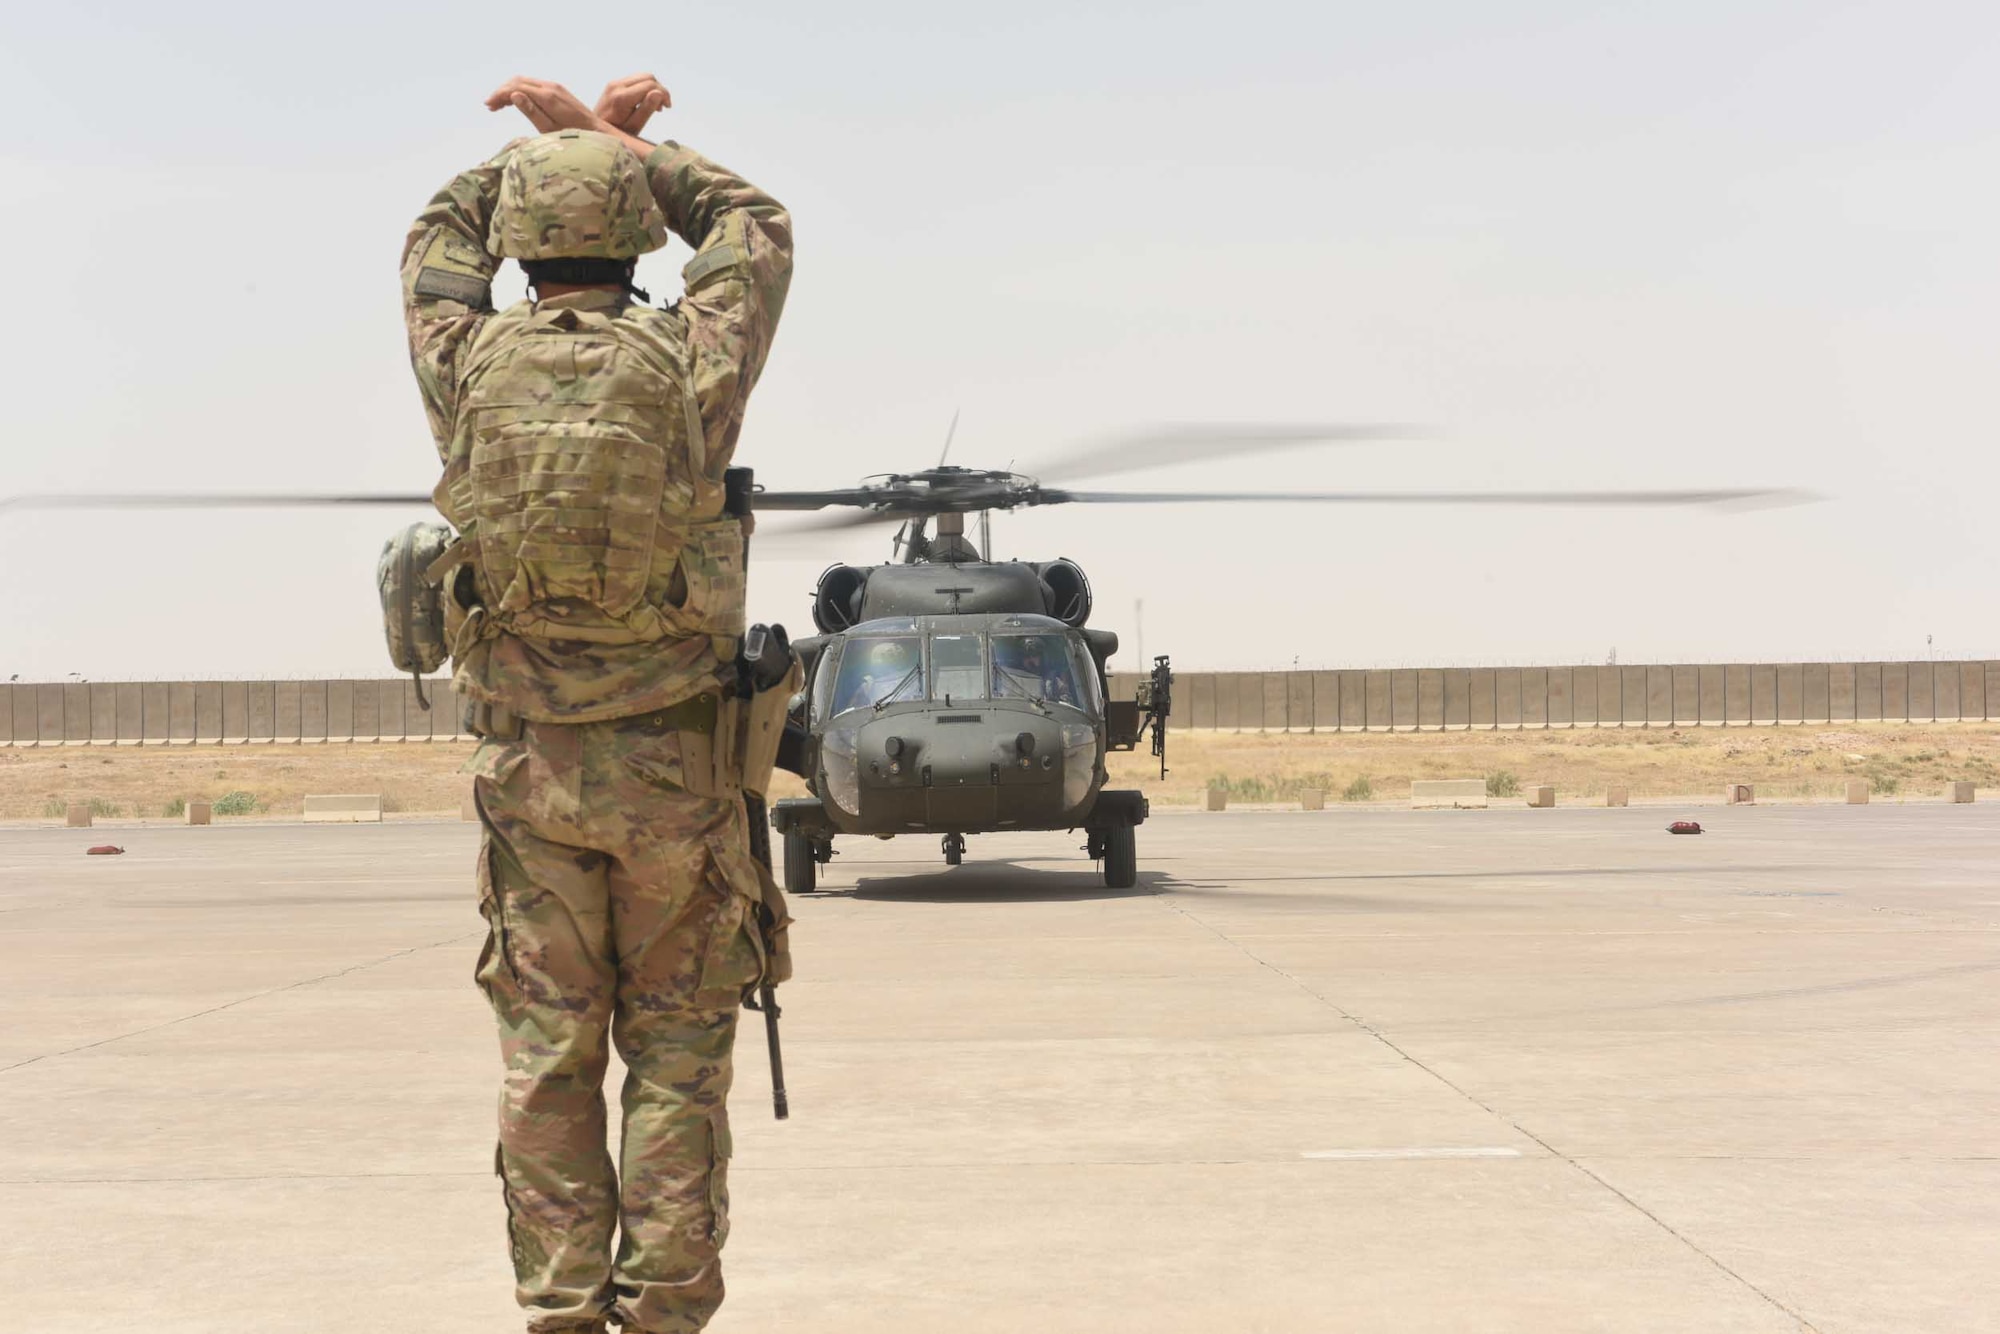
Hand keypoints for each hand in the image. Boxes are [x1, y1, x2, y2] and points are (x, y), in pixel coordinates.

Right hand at [484, 77, 602, 133]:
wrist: (599, 134)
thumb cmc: (575, 138)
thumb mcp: (550, 130)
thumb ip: (532, 112)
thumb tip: (514, 95)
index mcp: (548, 96)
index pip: (516, 87)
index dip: (500, 95)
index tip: (488, 105)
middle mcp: (552, 87)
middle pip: (519, 81)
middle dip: (502, 91)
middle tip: (489, 106)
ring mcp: (556, 87)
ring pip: (525, 81)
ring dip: (510, 90)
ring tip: (497, 106)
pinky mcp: (559, 91)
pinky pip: (534, 86)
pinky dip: (521, 91)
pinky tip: (514, 102)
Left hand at [594, 73, 671, 135]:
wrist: (593, 132)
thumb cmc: (616, 135)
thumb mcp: (633, 128)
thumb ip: (646, 110)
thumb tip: (658, 93)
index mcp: (621, 98)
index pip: (650, 85)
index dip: (663, 94)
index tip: (667, 108)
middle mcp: (616, 86)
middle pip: (647, 77)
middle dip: (660, 89)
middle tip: (663, 107)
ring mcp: (613, 84)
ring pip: (642, 76)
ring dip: (653, 88)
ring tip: (656, 106)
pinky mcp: (613, 85)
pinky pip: (635, 80)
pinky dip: (645, 88)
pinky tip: (646, 102)